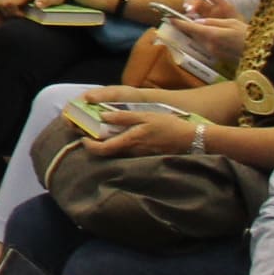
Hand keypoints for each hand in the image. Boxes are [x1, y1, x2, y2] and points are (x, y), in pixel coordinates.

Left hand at [82, 107, 203, 158]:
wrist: (190, 140)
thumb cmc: (168, 125)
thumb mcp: (146, 116)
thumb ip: (124, 117)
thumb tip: (104, 117)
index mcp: (130, 141)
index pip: (103, 149)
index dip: (89, 146)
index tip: (83, 139)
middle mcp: (132, 152)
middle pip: (108, 152)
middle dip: (96, 145)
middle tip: (89, 134)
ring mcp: (139, 156)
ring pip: (118, 153)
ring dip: (108, 145)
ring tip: (103, 133)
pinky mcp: (146, 157)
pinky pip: (128, 154)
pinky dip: (121, 147)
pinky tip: (122, 138)